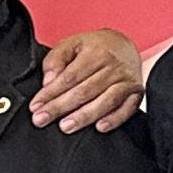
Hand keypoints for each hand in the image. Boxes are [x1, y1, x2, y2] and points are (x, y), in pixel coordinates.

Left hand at [30, 28, 144, 132]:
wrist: (124, 45)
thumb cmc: (93, 48)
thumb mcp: (70, 44)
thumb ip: (55, 60)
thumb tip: (48, 82)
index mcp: (96, 52)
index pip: (70, 77)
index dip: (51, 93)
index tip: (35, 106)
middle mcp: (114, 66)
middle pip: (85, 91)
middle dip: (61, 107)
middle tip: (41, 120)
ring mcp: (127, 80)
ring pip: (106, 101)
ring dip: (85, 116)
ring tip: (66, 126)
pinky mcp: (137, 92)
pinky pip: (127, 108)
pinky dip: (115, 119)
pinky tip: (99, 127)